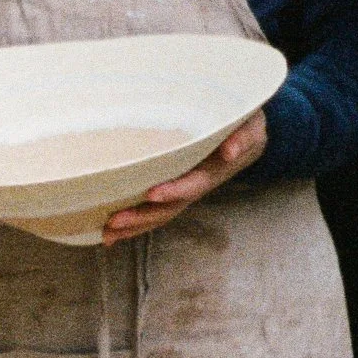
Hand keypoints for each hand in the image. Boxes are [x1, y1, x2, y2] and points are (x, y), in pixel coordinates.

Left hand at [100, 112, 266, 244]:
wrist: (246, 135)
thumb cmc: (243, 124)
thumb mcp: (249, 126)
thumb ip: (243, 136)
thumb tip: (229, 151)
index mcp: (212, 170)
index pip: (192, 184)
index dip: (174, 191)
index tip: (152, 194)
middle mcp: (197, 186)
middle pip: (170, 208)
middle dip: (142, 216)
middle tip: (114, 222)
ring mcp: (185, 191)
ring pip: (160, 214)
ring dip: (134, 226)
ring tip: (107, 234)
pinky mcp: (175, 189)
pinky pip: (155, 210)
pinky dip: (134, 223)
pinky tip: (110, 232)